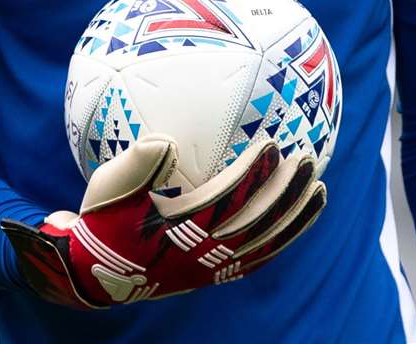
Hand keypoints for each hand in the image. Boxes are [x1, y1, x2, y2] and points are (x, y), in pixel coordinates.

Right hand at [1, 133, 324, 307]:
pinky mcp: (216, 275)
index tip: (272, 142)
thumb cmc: (103, 220)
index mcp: (179, 230)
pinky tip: (301, 218)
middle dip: (286, 190)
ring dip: (295, 214)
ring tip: (320, 187)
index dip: (253, 173)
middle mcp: (203, 253)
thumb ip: (137, 163)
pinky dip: (285, 238)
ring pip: (266, 242)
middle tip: (309, 159)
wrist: (95, 273)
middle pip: (257, 221)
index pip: (228, 199)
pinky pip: (261, 257)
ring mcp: (213, 268)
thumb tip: (164, 140)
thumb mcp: (108, 188)